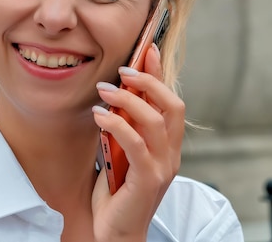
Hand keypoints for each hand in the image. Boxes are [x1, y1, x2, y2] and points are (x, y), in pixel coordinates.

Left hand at [91, 44, 184, 241]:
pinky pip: (135, 143)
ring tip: (104, 90)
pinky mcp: (148, 180)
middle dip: (149, 81)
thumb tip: (114, 95)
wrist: (115, 232)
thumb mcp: (120, 151)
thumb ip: (124, 127)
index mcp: (167, 146)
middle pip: (173, 106)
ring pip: (154, 121)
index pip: (171, 102)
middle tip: (124, 69)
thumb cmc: (116, 192)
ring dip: (128, 99)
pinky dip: (116, 124)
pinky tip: (99, 116)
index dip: (161, 74)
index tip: (149, 48)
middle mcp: (171, 154)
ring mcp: (163, 168)